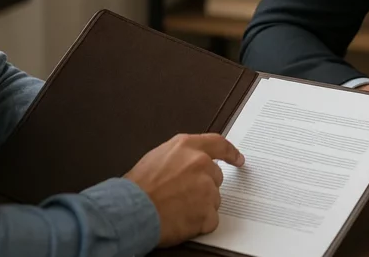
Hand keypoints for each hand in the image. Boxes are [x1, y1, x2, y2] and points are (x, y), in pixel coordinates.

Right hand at [125, 133, 244, 246]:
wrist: (130, 211)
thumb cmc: (137, 188)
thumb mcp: (157, 157)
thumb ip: (180, 157)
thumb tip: (189, 164)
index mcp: (187, 147)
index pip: (218, 144)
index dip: (230, 152)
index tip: (238, 159)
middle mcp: (200, 164)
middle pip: (216, 177)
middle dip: (204, 187)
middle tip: (182, 196)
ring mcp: (206, 188)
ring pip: (213, 200)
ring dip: (200, 206)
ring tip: (176, 209)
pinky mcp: (207, 212)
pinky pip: (210, 220)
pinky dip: (199, 224)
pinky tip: (181, 221)